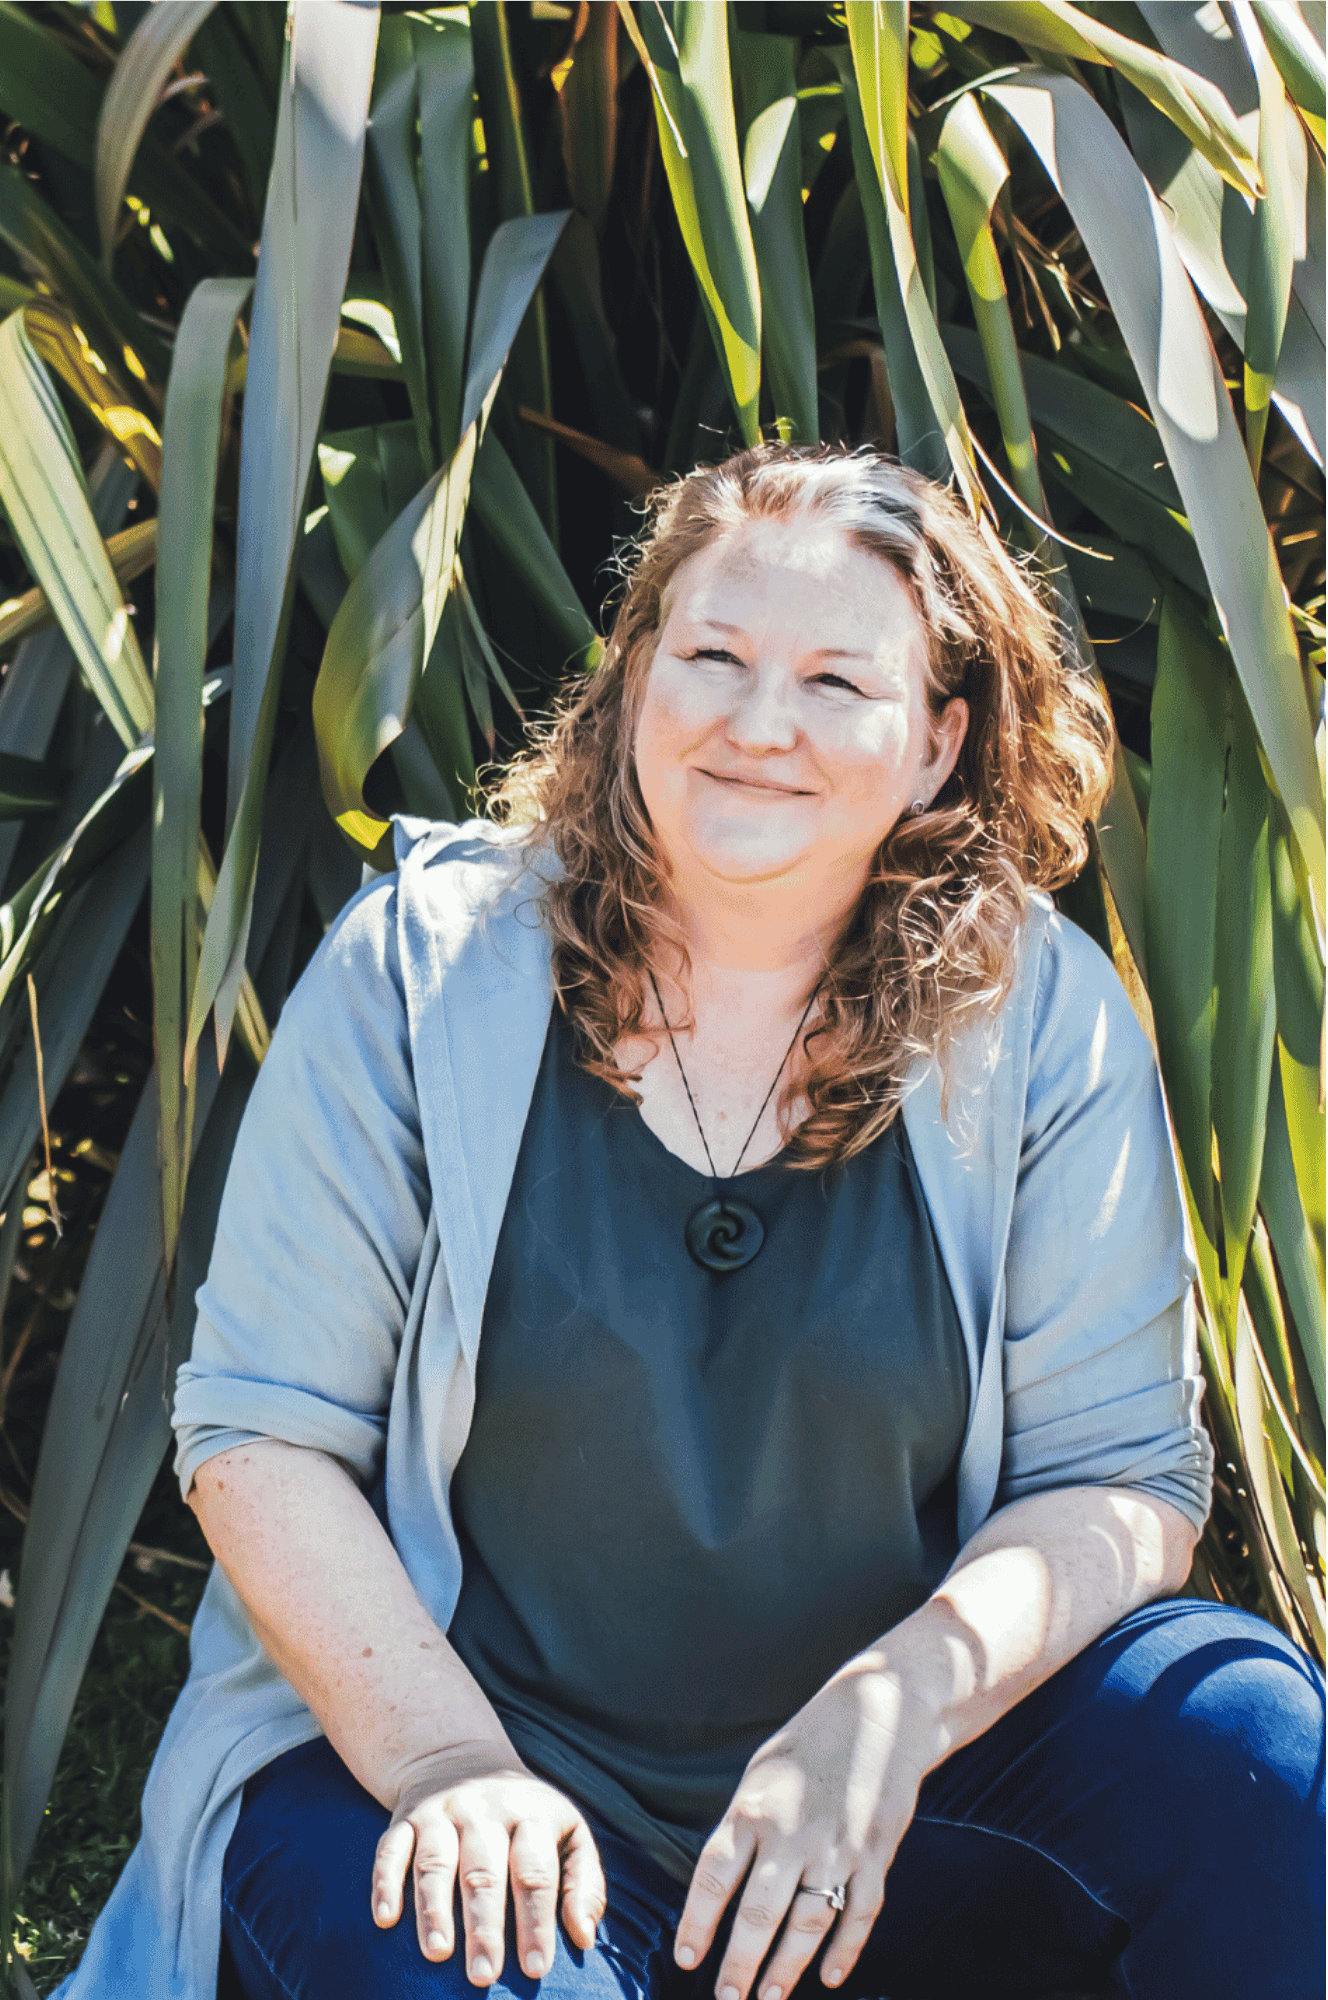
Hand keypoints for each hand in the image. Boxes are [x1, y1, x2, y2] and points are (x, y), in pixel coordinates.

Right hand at [371, 1746, 606, 1980]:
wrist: (463, 1757)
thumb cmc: (526, 1818)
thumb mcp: (569, 1833)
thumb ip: (583, 1884)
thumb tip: (585, 1938)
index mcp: (531, 1816)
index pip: (535, 1873)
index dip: (536, 1922)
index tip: (536, 1969)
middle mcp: (485, 1811)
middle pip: (484, 1872)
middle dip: (484, 1926)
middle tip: (483, 1976)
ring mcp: (442, 1812)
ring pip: (435, 1861)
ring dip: (434, 1909)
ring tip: (436, 1953)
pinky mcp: (405, 1817)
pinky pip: (391, 1848)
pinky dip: (385, 1883)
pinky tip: (385, 1920)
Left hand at [672, 1658, 945, 1999]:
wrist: (881, 1710)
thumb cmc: (809, 1745)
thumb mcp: (761, 1774)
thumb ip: (742, 1828)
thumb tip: (720, 1888)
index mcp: (754, 1808)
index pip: (715, 1877)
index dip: (697, 1922)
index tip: (686, 1959)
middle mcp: (793, 1832)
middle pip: (758, 1913)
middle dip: (738, 1965)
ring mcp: (838, 1847)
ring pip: (808, 1924)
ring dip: (786, 1968)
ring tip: (767, 1998)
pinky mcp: (877, 1855)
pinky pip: (860, 1914)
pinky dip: (845, 1950)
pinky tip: (828, 1976)